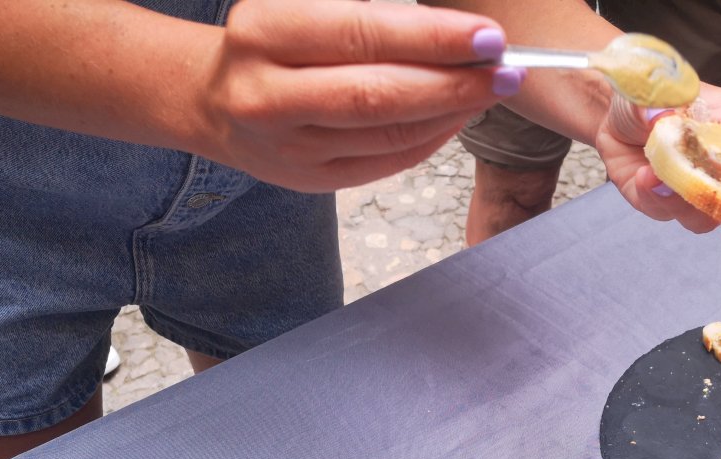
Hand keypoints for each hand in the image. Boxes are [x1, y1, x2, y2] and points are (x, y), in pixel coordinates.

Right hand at [198, 0, 523, 190]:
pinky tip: (458, 116)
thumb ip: (369, 17)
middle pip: (379, 94)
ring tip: (490, 89)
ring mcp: (290, 147)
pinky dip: (432, 138)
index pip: (363, 34)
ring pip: (389, 134)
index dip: (432, 38)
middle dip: (455, 83)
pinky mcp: (313, 180)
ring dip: (451, 112)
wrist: (214, 102)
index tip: (487, 35)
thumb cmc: (273, 46)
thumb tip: (453, 29)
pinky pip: (388, 161)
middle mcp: (268, 94)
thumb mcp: (302, 11)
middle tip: (506, 71)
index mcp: (264, 32)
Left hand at [595, 84, 720, 244]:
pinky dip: (656, 200)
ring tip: (657, 174)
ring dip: (685, 203)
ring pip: (711, 219)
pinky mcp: (675, 207)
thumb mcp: (662, 87)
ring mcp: (706, 192)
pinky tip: (643, 177)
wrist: (616, 117)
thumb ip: (663, 100)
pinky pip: (671, 216)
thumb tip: (659, 117)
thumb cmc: (653, 96)